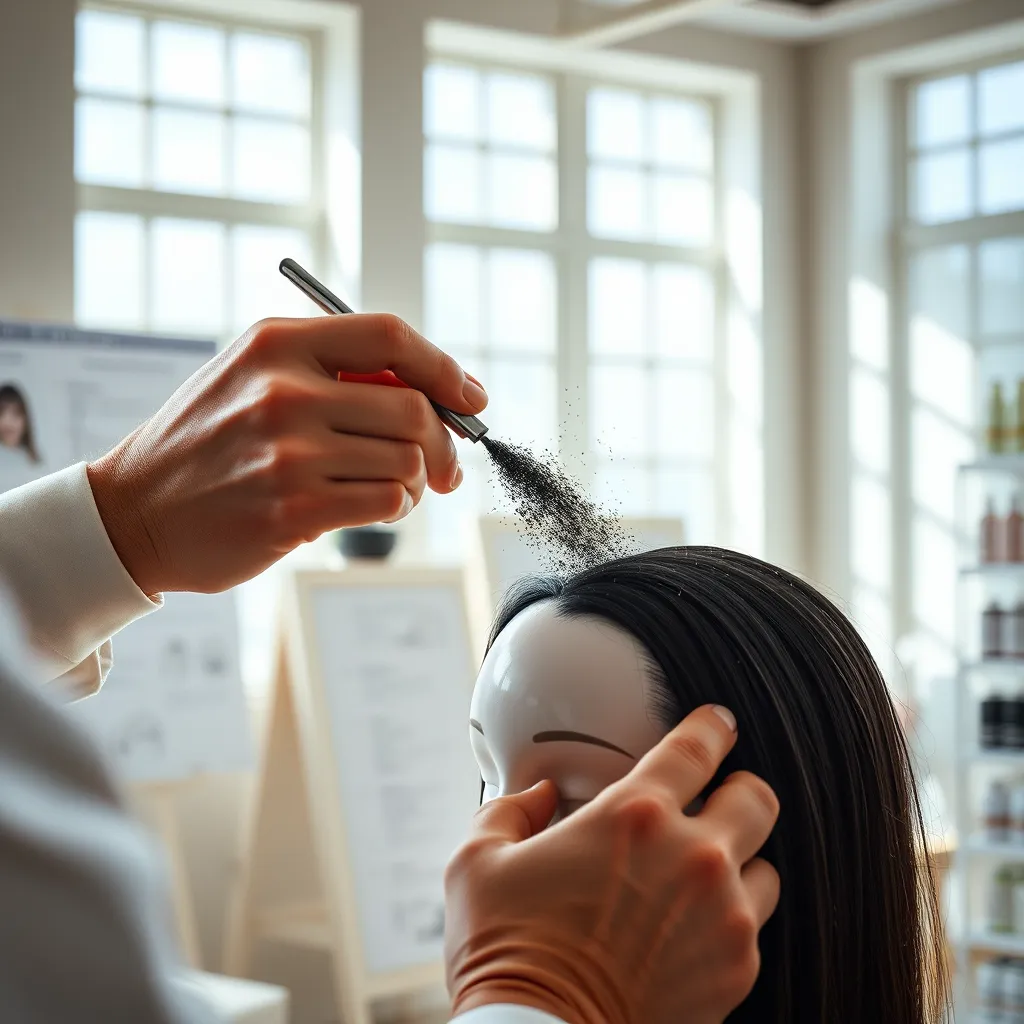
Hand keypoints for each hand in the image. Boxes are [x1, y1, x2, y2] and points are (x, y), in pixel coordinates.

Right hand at [86, 315, 486, 594]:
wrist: (134, 512)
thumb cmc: (207, 444)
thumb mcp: (253, 378)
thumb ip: (335, 373)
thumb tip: (435, 393)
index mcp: (276, 342)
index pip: (390, 336)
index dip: (444, 367)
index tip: (471, 397)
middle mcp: (284, 389)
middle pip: (413, 406)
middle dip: (444, 443)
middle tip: (443, 468)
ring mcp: (288, 450)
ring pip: (408, 460)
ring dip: (416, 482)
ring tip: (390, 490)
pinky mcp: (293, 508)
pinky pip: (388, 501)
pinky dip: (397, 508)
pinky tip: (374, 508)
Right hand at [444, 705, 779, 1023]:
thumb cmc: (506, 953)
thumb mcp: (478, 862)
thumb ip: (510, 811)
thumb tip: (539, 798)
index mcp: (633, 816)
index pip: (698, 747)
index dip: (712, 727)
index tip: (716, 724)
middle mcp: (691, 858)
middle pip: (757, 797)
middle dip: (740, 788)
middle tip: (718, 796)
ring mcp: (722, 917)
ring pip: (765, 865)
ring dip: (739, 860)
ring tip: (703, 872)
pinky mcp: (735, 971)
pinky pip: (755, 926)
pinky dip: (731, 917)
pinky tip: (694, 925)